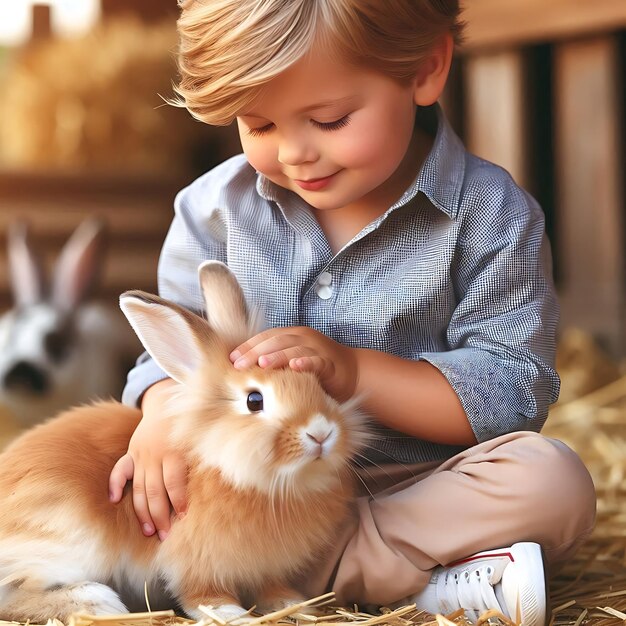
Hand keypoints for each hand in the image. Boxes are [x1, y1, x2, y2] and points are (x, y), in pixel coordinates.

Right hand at [108, 379, 186, 539]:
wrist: (167, 402)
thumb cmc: (188, 429)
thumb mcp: (197, 442)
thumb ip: (200, 462)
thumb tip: (216, 488)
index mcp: (175, 453)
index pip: (174, 483)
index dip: (178, 503)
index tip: (183, 519)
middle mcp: (156, 455)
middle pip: (155, 491)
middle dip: (159, 516)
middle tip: (164, 536)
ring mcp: (141, 454)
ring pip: (138, 487)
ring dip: (142, 511)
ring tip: (149, 530)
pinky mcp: (131, 452)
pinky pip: (119, 469)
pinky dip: (115, 483)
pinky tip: (114, 500)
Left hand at [229, 327, 357, 401]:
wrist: (352, 372)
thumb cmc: (316, 369)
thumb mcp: (291, 362)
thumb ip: (274, 363)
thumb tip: (245, 372)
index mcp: (291, 335)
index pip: (265, 337)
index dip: (248, 346)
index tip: (231, 358)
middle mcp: (303, 338)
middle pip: (275, 341)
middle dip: (255, 352)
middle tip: (239, 364)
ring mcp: (317, 348)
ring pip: (294, 349)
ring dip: (277, 355)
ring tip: (262, 364)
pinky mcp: (329, 362)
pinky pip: (316, 361)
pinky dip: (306, 362)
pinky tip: (295, 366)